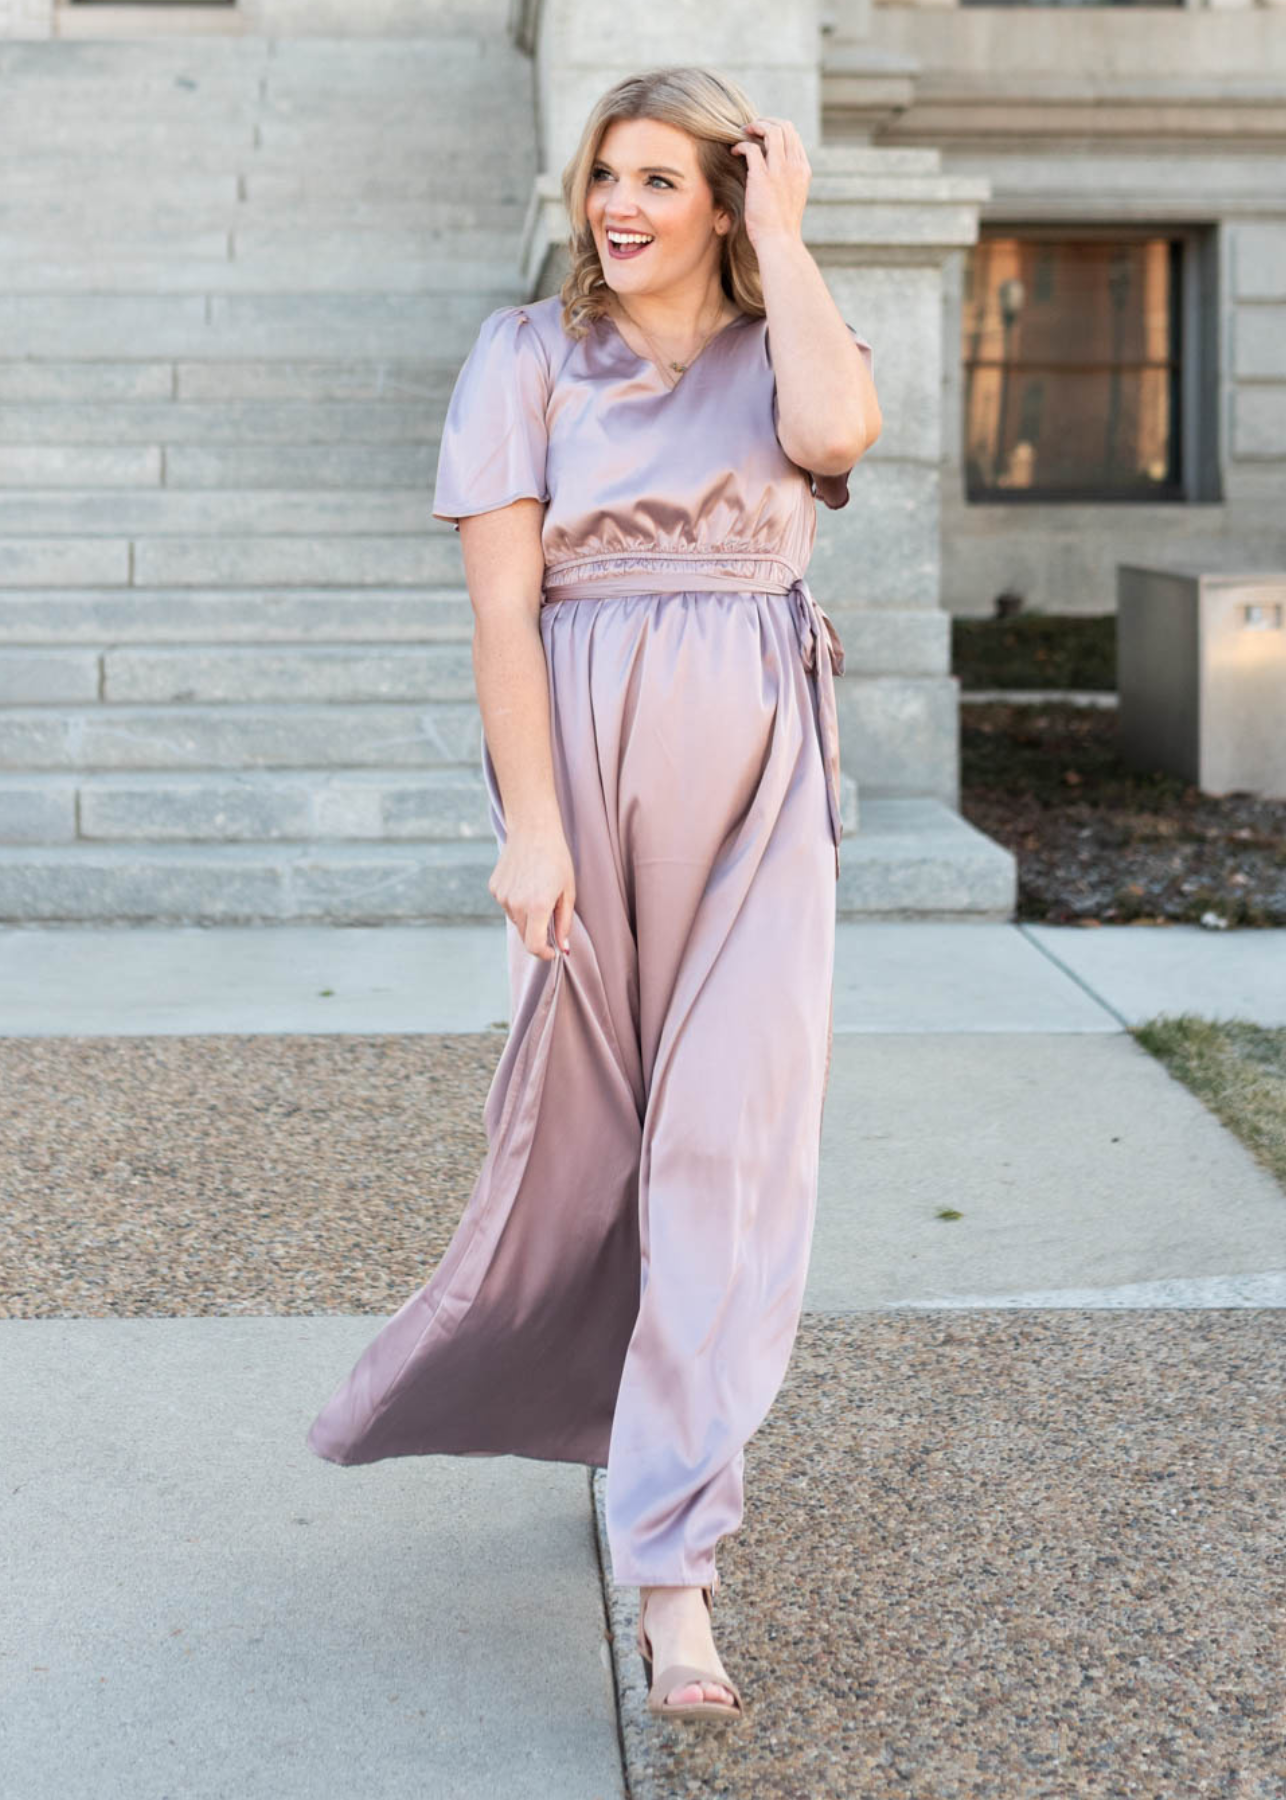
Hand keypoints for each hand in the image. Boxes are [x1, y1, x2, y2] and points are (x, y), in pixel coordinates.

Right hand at [488, 824, 575, 960]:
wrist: (533, 830)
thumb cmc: (556, 859)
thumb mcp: (568, 892)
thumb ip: (564, 923)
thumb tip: (563, 948)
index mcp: (537, 907)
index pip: (533, 946)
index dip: (544, 953)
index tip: (552, 950)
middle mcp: (516, 905)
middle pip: (525, 935)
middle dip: (538, 935)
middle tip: (550, 918)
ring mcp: (502, 897)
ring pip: (516, 920)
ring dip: (527, 916)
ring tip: (538, 891)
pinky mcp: (494, 888)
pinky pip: (507, 905)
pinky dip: (516, 902)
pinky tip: (525, 882)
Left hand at [729, 116, 809, 249]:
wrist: (780, 243)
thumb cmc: (782, 227)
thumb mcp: (792, 198)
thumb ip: (787, 180)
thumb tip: (774, 171)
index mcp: (802, 170)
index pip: (793, 135)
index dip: (776, 128)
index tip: (762, 135)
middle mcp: (794, 166)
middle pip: (784, 126)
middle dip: (765, 121)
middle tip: (750, 128)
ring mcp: (780, 171)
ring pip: (771, 130)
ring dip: (754, 127)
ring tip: (742, 133)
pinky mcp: (762, 178)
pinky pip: (751, 148)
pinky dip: (741, 145)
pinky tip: (735, 152)